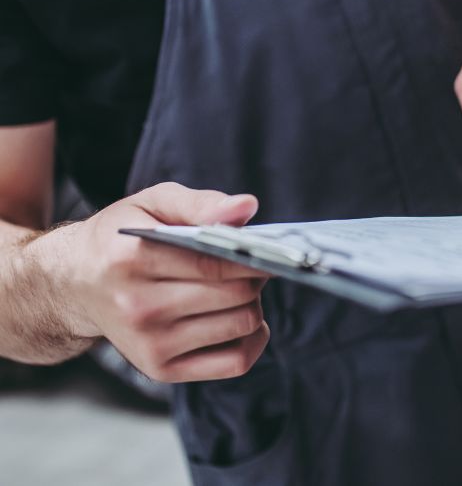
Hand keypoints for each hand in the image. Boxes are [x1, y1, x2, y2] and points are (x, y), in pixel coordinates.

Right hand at [37, 182, 269, 382]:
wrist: (76, 284)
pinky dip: (253, 338)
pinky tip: (243, 317)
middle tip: (254, 263)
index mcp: (132, 261)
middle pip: (234, 295)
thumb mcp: (152, 204)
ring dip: (254, 303)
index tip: (271, 248)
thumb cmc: (124, 237)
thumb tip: (247, 207)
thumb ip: (200, 203)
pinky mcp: (161, 371)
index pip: (214, 264)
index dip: (253, 256)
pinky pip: (235, 362)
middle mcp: (138, 309)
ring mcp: (149, 346)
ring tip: (239, 286)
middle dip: (257, 276)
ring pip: (240, 325)